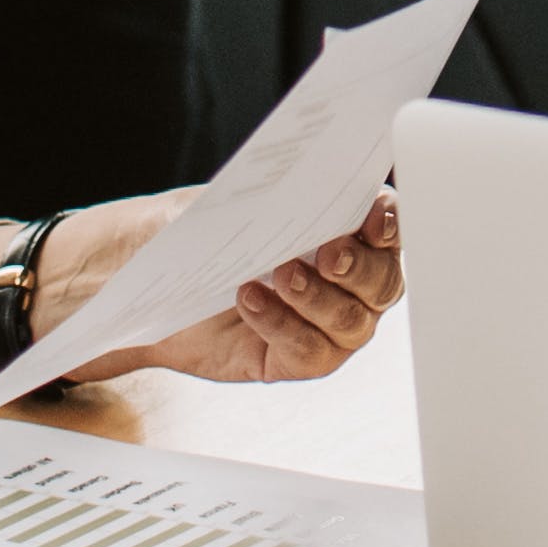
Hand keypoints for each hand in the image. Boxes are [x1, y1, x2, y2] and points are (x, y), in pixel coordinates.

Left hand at [59, 189, 403, 383]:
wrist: (156, 280)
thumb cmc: (203, 230)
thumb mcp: (232, 201)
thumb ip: (269, 197)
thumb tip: (296, 188)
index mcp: (347, 229)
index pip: (389, 226)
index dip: (390, 222)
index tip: (371, 216)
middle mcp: (349, 281)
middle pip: (382, 281)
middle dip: (359, 267)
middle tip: (328, 253)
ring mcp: (328, 325)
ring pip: (351, 322)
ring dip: (318, 298)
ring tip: (279, 275)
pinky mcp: (298, 358)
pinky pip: (311, 352)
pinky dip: (283, 325)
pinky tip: (251, 302)